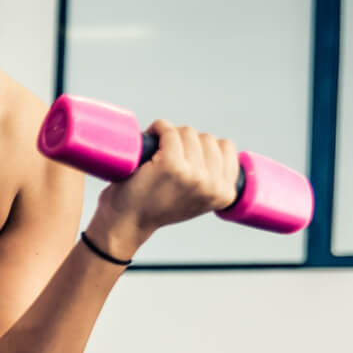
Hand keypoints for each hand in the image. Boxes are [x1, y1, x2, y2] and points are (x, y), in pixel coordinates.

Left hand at [91, 120, 241, 252]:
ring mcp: (193, 174)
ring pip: (188, 132)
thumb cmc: (157, 207)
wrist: (127, 223)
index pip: (226, 147)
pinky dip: (158, 129)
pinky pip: (169, 131)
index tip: (186, 161)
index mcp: (224, 193)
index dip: (203, 147)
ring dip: (171, 136)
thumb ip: (212, 178)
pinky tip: (150, 142)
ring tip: (157, 156)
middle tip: (166, 160)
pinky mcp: (171, 164)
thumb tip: (219, 145)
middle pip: (207, 138)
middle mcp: (212, 185)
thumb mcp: (197, 198)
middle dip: (186, 142)